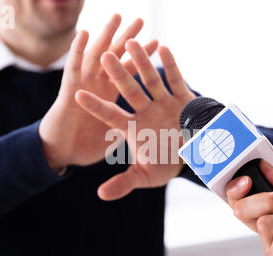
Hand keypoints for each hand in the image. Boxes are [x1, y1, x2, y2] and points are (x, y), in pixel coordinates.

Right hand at [39, 14, 158, 170]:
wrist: (62, 155)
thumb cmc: (86, 146)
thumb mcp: (114, 136)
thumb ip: (131, 129)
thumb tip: (153, 128)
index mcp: (110, 95)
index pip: (130, 72)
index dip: (142, 58)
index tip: (158, 42)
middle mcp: (98, 86)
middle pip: (115, 57)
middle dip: (127, 39)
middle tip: (140, 20)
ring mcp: (83, 86)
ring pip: (96, 56)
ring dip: (105, 36)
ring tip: (116, 17)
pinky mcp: (68, 92)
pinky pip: (73, 68)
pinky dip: (76, 51)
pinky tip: (83, 34)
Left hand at [75, 40, 195, 199]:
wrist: (194, 157)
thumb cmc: (166, 165)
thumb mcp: (144, 176)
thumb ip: (123, 183)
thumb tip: (100, 196)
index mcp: (133, 128)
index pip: (110, 115)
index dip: (96, 106)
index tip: (78, 95)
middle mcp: (145, 112)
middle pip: (129, 91)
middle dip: (118, 74)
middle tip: (104, 56)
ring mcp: (163, 103)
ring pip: (150, 80)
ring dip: (142, 63)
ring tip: (131, 43)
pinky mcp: (182, 99)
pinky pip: (176, 80)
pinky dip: (171, 66)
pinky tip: (163, 48)